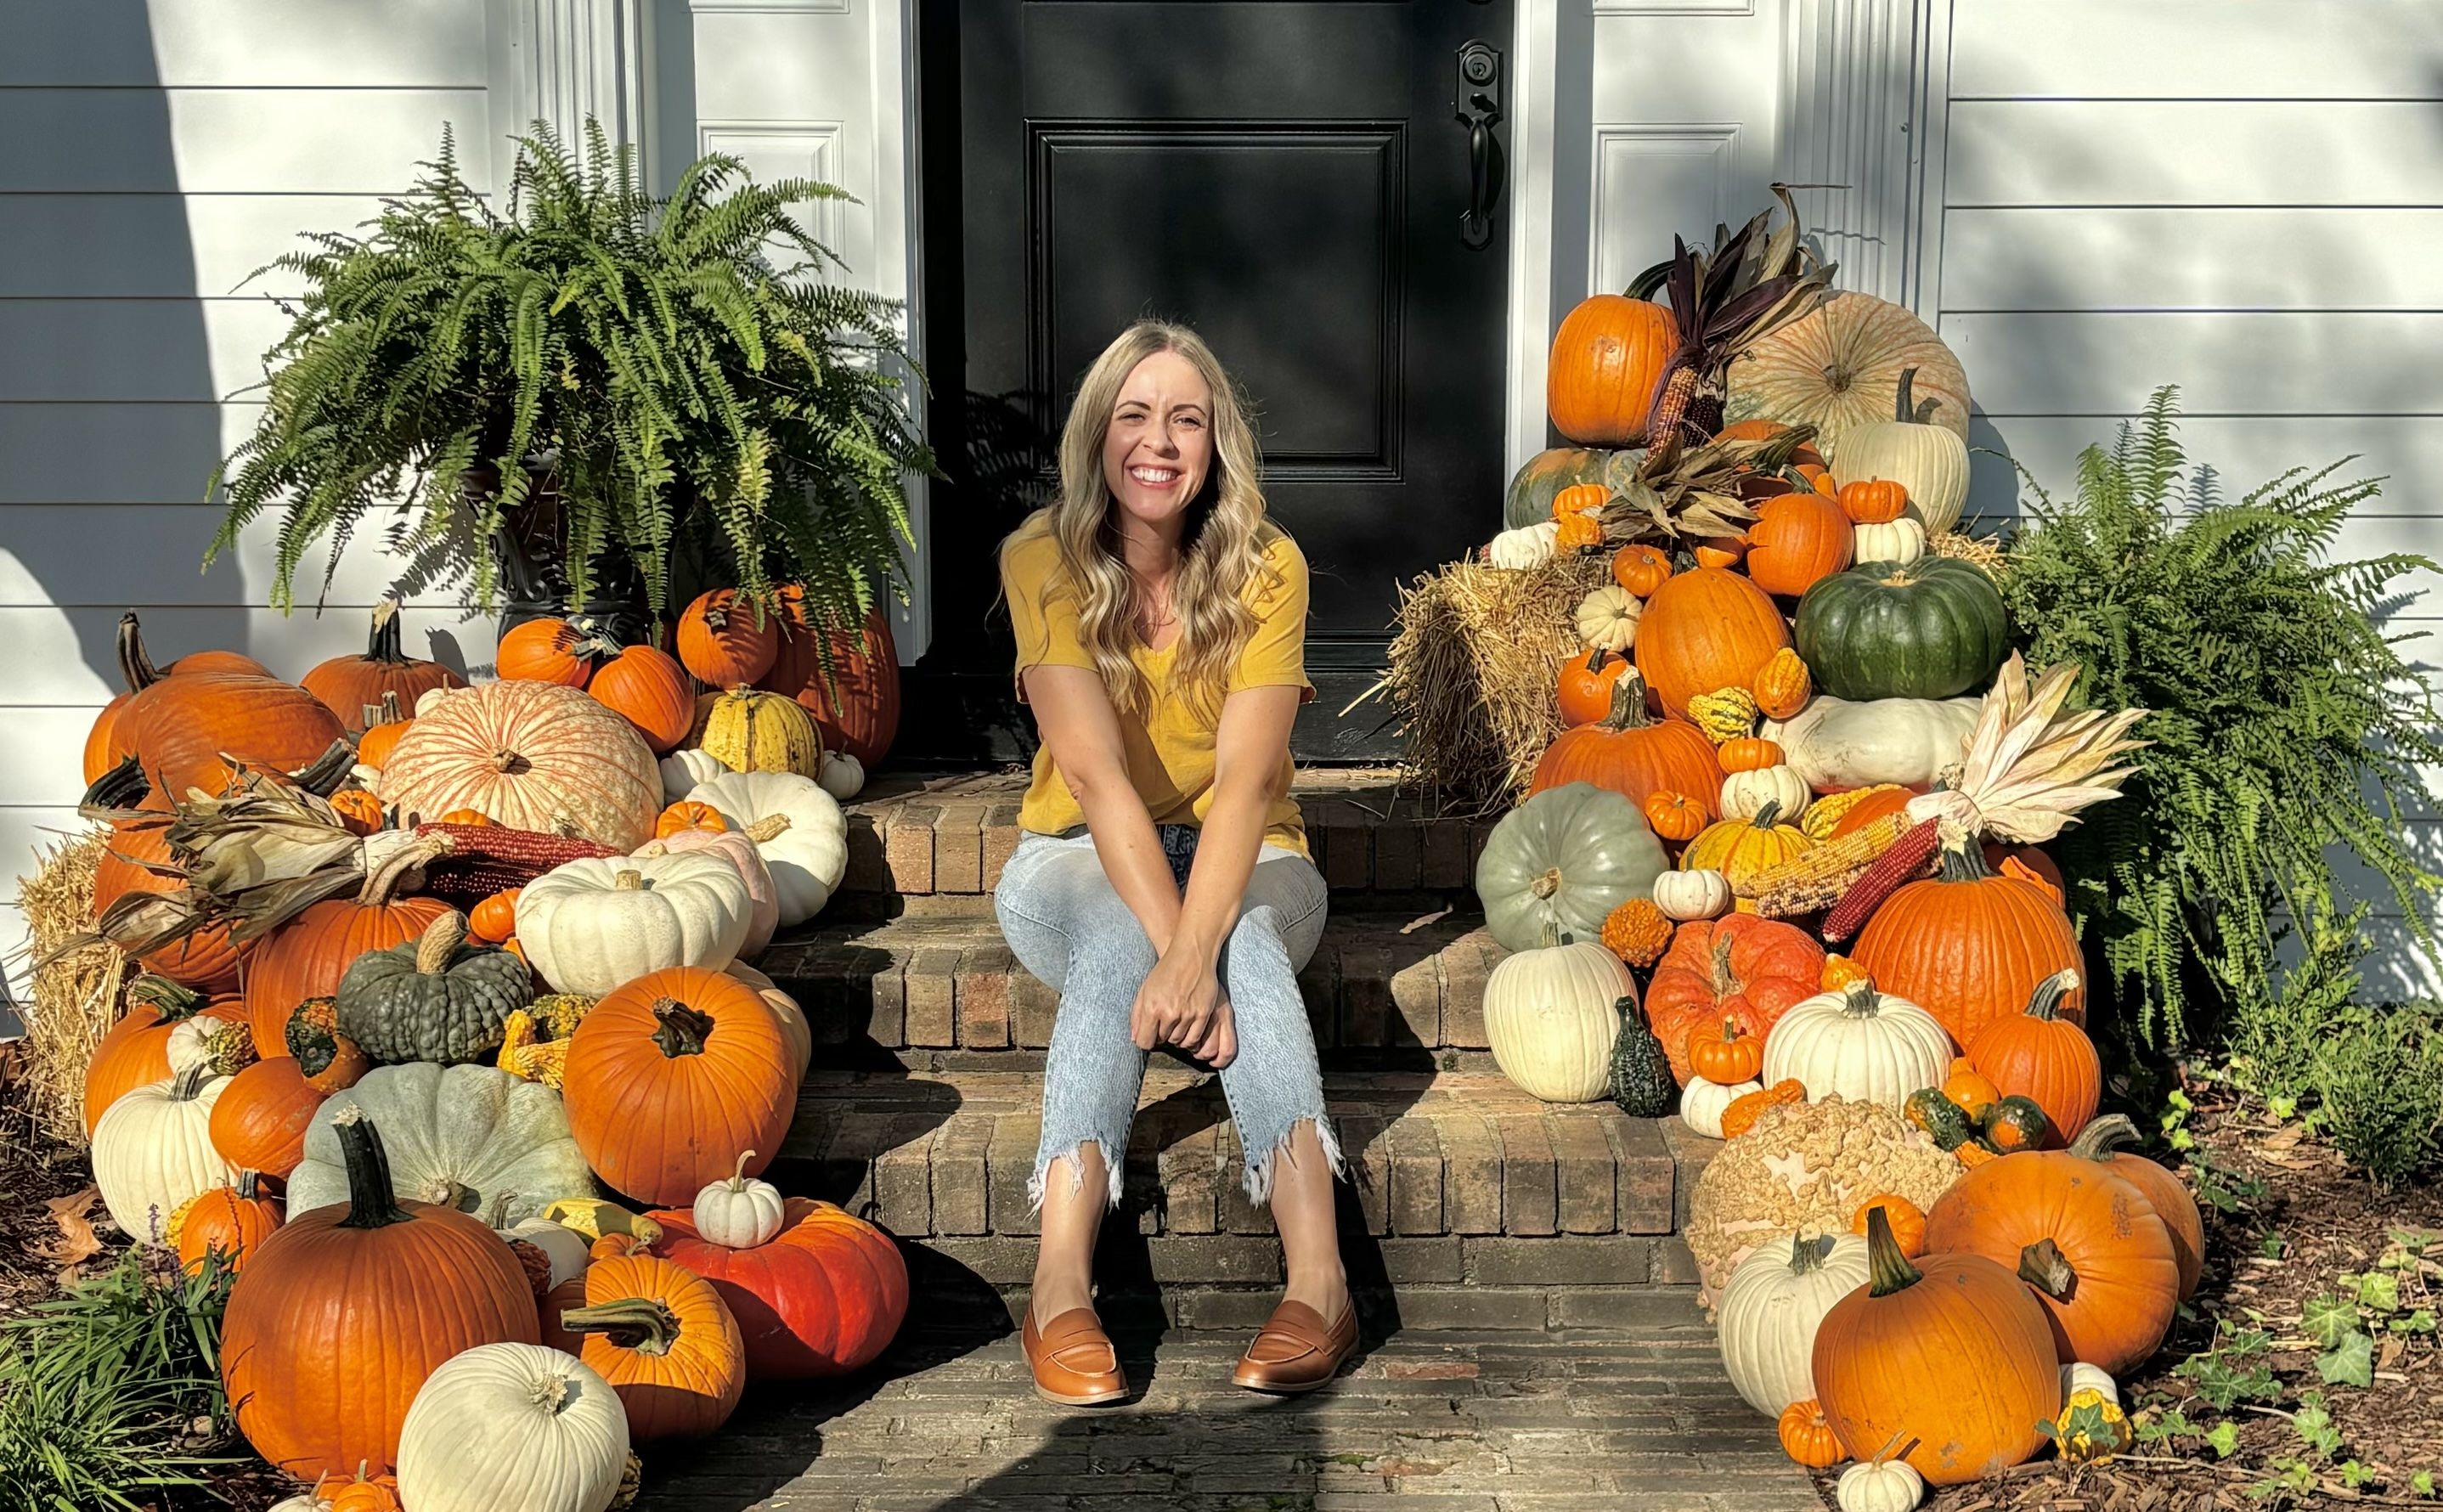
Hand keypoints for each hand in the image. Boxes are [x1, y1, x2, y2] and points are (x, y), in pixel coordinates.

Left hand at [1130, 951, 1236, 1067]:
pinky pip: (1194, 1038)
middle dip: (1160, 1035)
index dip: (1145, 1040)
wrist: (1191, 954)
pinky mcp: (1203, 1014)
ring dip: (1175, 1036)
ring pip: (1178, 1041)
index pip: (1144, 1041)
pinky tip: (1187, 1027)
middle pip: (1161, 1041)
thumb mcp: (1145, 989)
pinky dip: (1190, 1038)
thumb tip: (1135, 1038)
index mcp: (1151, 1007)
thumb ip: (1137, 1015)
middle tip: (1164, 1024)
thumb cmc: (1166, 970)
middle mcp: (1169, 1013)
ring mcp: (1187, 1014)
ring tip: (1176, 1023)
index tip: (1149, 1035)